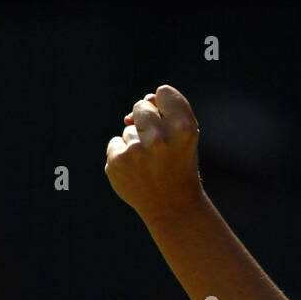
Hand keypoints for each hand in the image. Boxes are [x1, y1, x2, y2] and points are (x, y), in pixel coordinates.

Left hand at [105, 84, 203, 223]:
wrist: (172, 207)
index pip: (164, 92)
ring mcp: (136, 151)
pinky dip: (123, 157)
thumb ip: (168, 112)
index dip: (165, 106)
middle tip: (160, 149)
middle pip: (141, 105)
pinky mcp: (117, 162)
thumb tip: (140, 105)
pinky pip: (115, 144)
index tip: (170, 123)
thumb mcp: (185, 137)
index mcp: (183, 128)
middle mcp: (159, 138)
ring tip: (151, 166)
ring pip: (128, 129)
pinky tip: (137, 172)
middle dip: (147, 122)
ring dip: (136, 144)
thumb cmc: (179, 165)